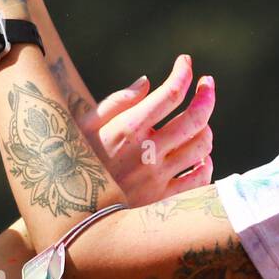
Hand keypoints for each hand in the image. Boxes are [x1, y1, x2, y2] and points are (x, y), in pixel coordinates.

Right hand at [78, 55, 214, 206]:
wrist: (70, 216)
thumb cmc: (74, 163)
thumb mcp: (83, 127)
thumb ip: (116, 102)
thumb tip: (146, 81)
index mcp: (128, 128)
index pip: (170, 93)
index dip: (183, 73)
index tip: (185, 62)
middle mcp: (147, 152)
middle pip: (195, 117)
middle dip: (207, 94)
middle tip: (208, 84)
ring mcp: (158, 178)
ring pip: (202, 146)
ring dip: (206, 129)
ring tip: (199, 123)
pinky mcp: (163, 201)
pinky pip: (200, 179)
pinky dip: (206, 164)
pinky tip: (199, 158)